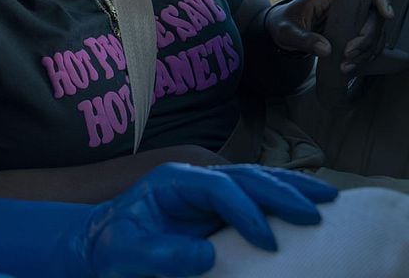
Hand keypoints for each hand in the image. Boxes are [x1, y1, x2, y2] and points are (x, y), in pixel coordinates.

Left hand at [84, 162, 337, 277]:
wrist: (102, 246)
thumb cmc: (111, 248)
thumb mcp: (124, 253)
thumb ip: (158, 254)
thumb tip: (206, 256)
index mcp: (171, 182)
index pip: (217, 186)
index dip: (246, 209)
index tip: (267, 241)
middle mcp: (194, 180)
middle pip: (244, 176)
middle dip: (282, 191)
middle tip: (317, 213)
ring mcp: (208, 193)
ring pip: (256, 181)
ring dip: (292, 190)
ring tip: (329, 201)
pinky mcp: (218, 211)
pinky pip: (256, 200)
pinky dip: (283, 202)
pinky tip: (308, 207)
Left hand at [265, 0, 393, 70]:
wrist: (277, 30)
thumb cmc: (281, 23)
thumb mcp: (286, 31)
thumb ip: (304, 39)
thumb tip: (325, 49)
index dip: (379, 0)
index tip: (386, 15)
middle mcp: (343, 7)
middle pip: (372, 18)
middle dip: (366, 38)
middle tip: (349, 54)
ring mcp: (348, 21)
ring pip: (372, 34)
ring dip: (366, 52)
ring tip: (346, 65)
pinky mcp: (349, 35)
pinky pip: (366, 46)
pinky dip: (363, 58)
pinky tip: (349, 67)